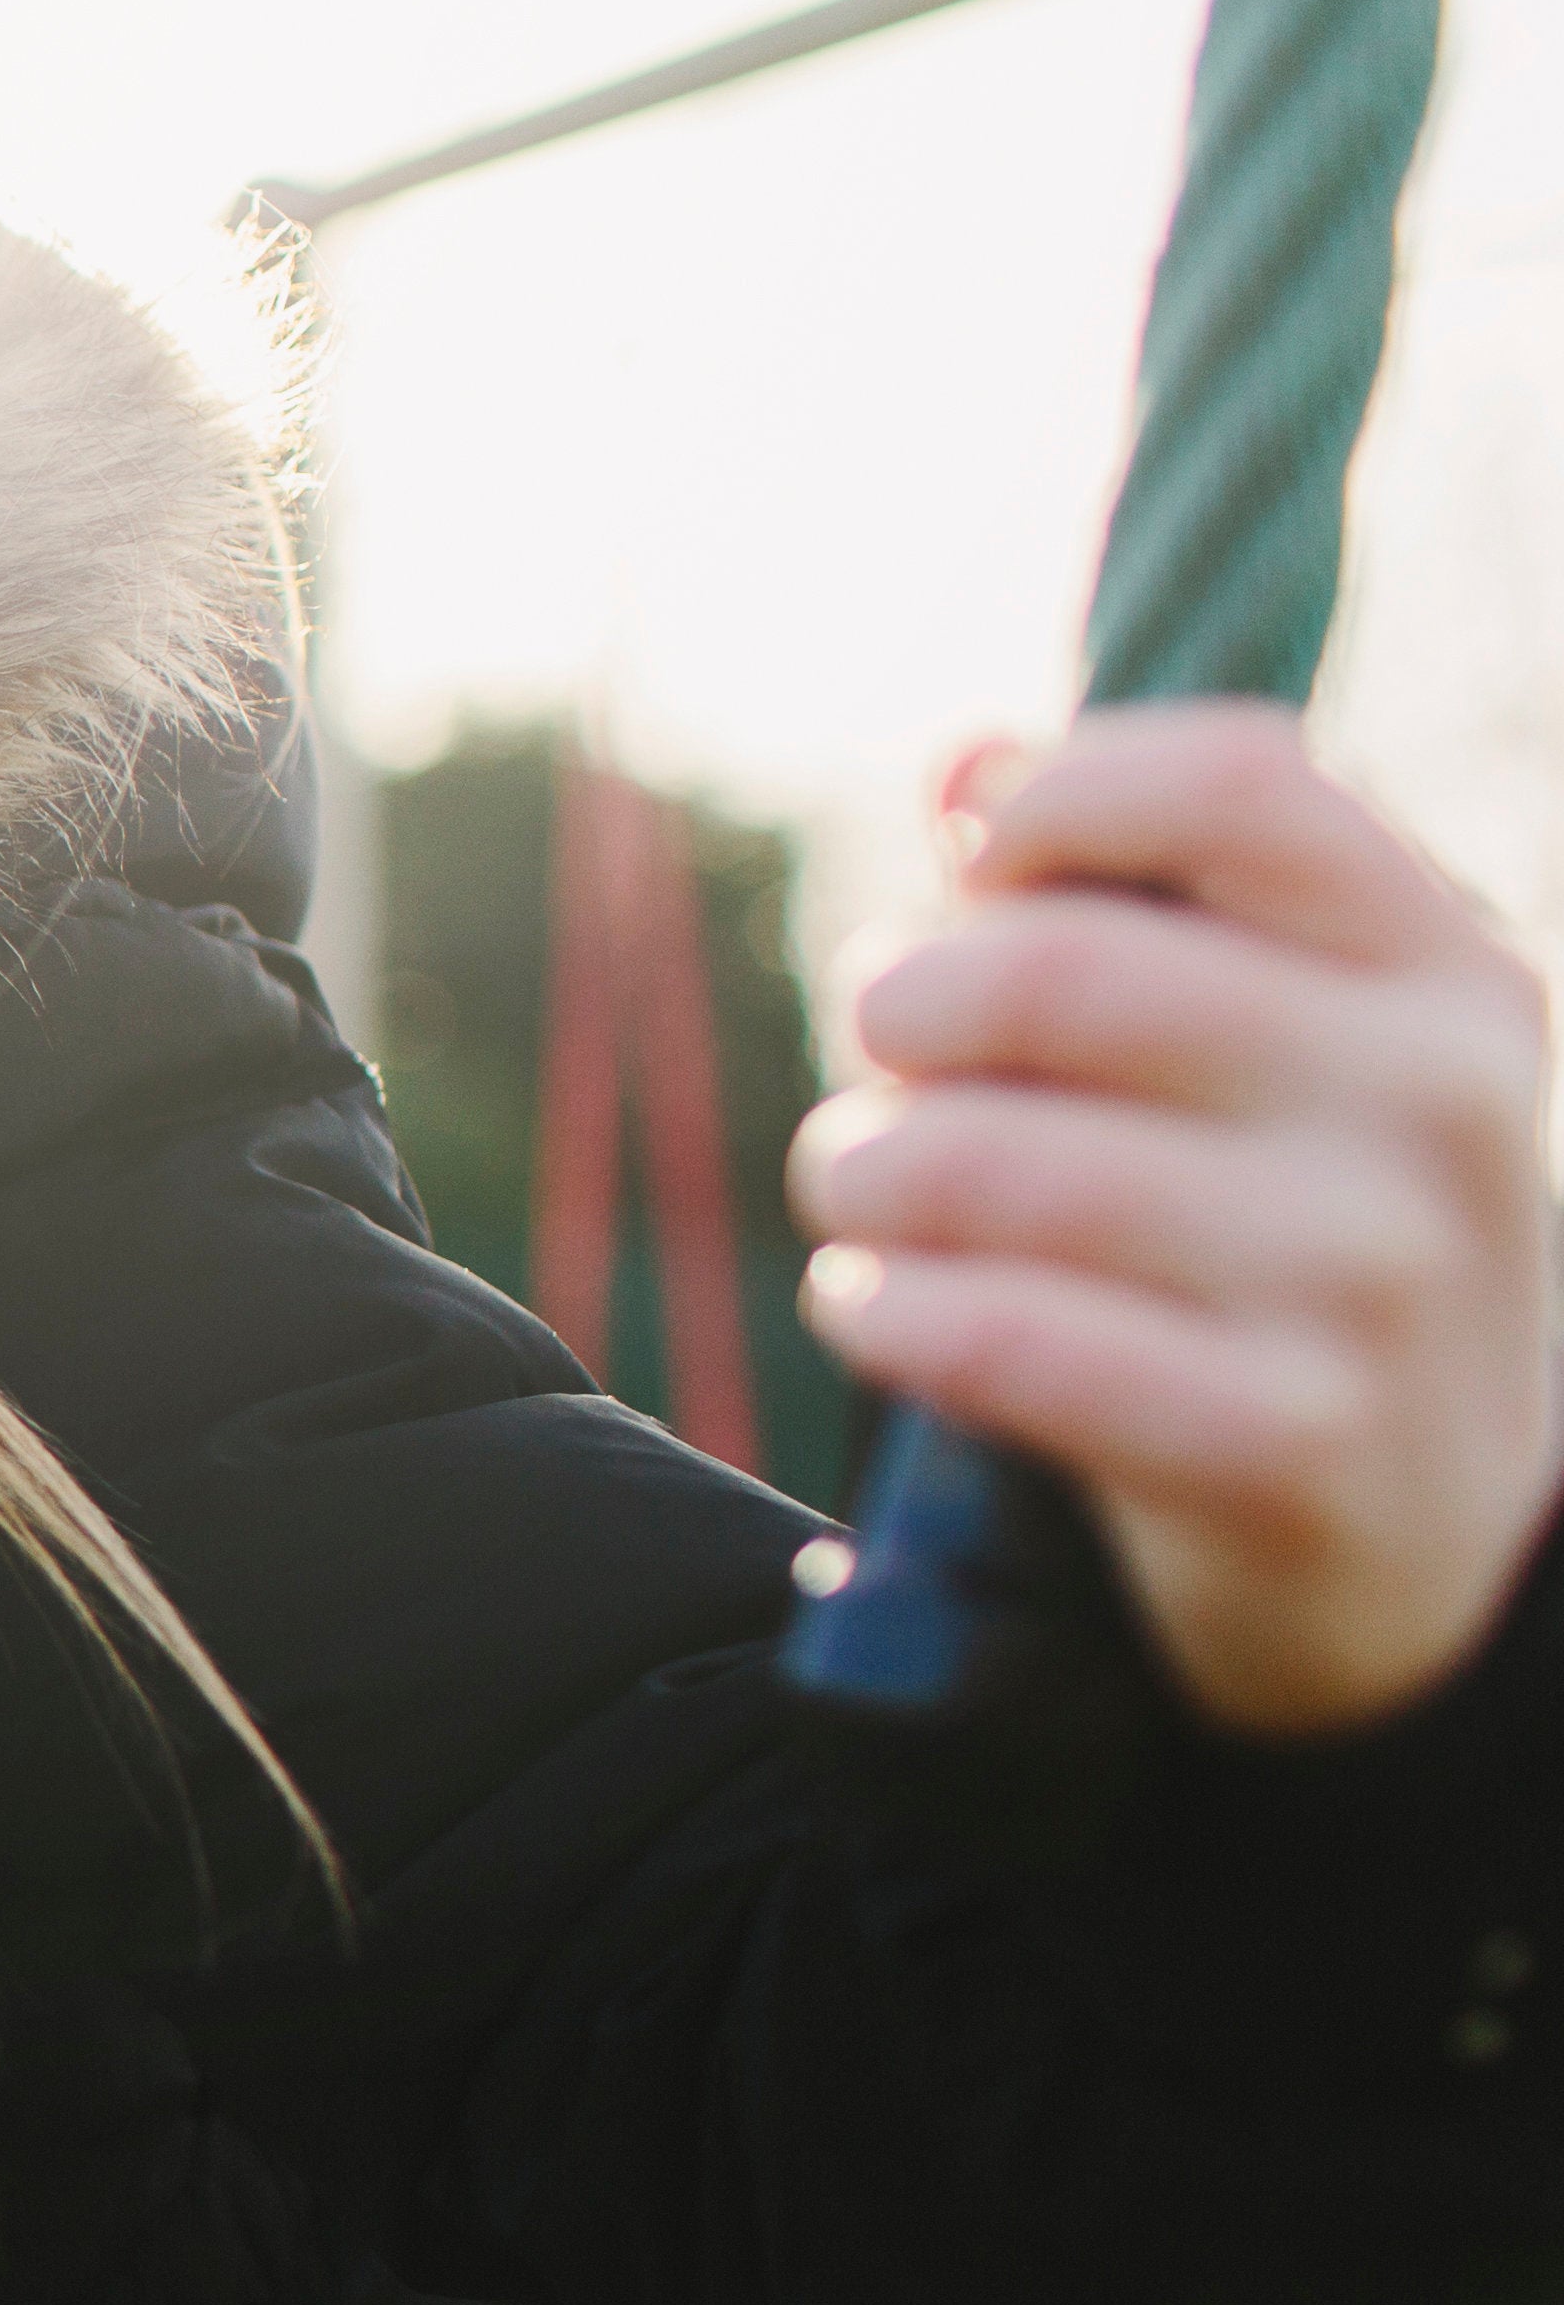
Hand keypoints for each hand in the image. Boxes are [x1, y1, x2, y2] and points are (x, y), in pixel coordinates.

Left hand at [793, 702, 1562, 1738]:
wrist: (1435, 1538)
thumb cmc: (1292, 1236)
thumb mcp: (1279, 1048)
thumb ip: (1131, 893)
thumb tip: (966, 765)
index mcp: (1441, 968)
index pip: (1235, 784)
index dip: (1049, 807)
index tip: (975, 876)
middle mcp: (1434, 1105)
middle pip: (1050, 972)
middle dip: (898, 1010)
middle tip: (885, 1067)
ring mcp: (1372, 1282)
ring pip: (985, 1161)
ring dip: (863, 1169)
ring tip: (870, 1192)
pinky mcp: (1283, 1446)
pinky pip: (996, 1338)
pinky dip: (888, 1308)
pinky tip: (883, 1302)